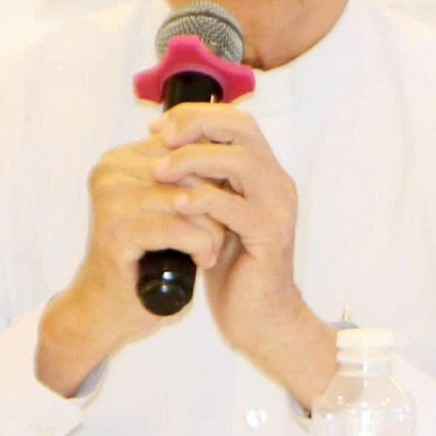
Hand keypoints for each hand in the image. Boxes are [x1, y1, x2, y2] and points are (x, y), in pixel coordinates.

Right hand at [36, 133, 226, 395]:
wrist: (104, 311)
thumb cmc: (143, 261)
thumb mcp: (166, 209)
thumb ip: (185, 178)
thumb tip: (230, 153)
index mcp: (119, 159)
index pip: (185, 146)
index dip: (214, 178)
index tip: (224, 207)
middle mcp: (110, 171)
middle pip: (190, 171)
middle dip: (217, 205)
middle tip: (221, 235)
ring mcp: (111, 199)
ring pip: (190, 200)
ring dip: (213, 230)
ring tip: (210, 251)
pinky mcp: (118, 230)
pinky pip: (181, 229)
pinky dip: (202, 247)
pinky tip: (202, 260)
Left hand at [152, 103, 335, 408]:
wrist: (259, 319)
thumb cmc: (231, 269)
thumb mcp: (213, 215)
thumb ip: (200, 182)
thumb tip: (159, 150)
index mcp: (264, 173)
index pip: (236, 121)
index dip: (196, 116)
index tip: (158, 127)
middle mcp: (276, 183)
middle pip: (242, 129)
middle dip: (195, 126)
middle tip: (158, 139)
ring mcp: (277, 208)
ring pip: (240, 161)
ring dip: (193, 160)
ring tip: (159, 172)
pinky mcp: (270, 237)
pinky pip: (236, 207)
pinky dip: (203, 200)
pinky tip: (176, 206)